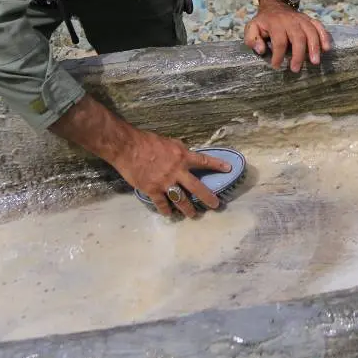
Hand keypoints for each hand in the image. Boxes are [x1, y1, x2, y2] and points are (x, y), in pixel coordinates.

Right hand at [108, 128, 230, 218]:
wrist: (128, 148)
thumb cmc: (148, 141)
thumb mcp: (169, 142)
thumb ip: (179, 152)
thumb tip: (187, 157)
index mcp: (182, 156)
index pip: (204, 161)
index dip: (217, 165)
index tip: (229, 169)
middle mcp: (177, 171)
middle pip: (197, 187)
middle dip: (208, 198)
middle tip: (215, 205)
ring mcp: (165, 182)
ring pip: (181, 200)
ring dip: (188, 209)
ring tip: (193, 215)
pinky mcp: (152, 190)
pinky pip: (162, 204)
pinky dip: (166, 210)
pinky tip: (169, 215)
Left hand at [245, 0, 331, 71]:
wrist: (275, 5)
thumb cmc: (263, 22)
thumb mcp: (251, 27)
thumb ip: (252, 39)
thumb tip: (261, 50)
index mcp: (275, 24)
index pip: (279, 41)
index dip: (278, 55)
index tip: (277, 66)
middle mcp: (291, 21)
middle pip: (298, 37)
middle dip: (298, 55)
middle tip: (295, 69)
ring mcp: (302, 19)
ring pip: (311, 32)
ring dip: (314, 47)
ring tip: (315, 62)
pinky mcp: (309, 19)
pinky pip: (319, 26)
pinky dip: (324, 37)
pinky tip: (326, 48)